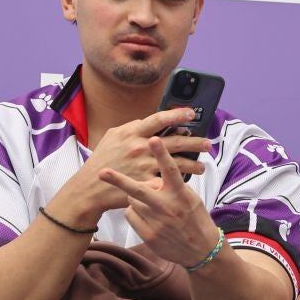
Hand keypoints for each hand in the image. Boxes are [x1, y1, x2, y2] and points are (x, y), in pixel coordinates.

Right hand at [54, 106, 208, 225]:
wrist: (91, 186)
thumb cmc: (103, 160)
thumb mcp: (113, 137)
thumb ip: (133, 128)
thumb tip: (153, 122)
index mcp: (131, 132)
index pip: (159, 119)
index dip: (177, 114)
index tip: (191, 113)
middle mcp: (139, 147)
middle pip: (175, 142)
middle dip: (195, 142)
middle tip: (208, 144)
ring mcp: (144, 165)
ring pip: (176, 163)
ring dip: (193, 164)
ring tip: (202, 166)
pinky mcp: (146, 183)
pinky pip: (167, 180)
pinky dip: (179, 180)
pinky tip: (187, 181)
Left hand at [97, 138, 222, 267]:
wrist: (201, 250)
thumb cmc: (195, 219)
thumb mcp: (192, 199)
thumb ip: (174, 186)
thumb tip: (157, 173)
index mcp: (181, 194)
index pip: (171, 170)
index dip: (162, 154)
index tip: (154, 139)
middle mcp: (168, 207)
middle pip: (139, 189)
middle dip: (119, 180)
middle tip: (103, 172)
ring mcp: (157, 222)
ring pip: (132, 200)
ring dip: (136, 199)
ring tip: (150, 205)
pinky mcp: (149, 234)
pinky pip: (130, 215)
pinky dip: (134, 213)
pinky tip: (147, 218)